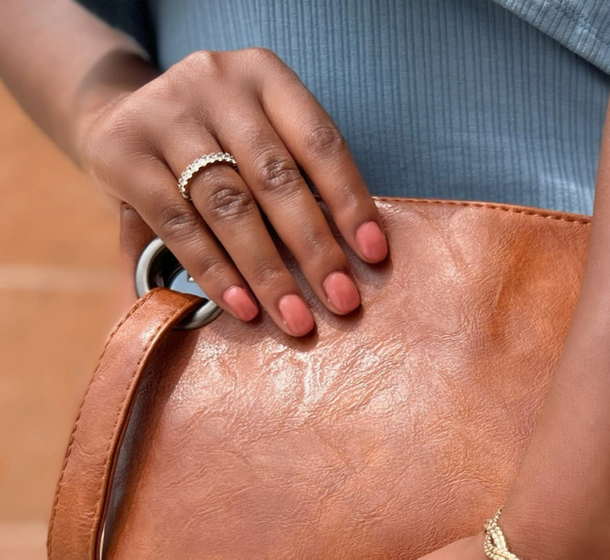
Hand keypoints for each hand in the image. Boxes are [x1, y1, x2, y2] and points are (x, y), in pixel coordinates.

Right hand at [77, 47, 387, 336]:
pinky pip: (179, 226)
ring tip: (296, 319)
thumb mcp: (261, 140)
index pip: (320, 143)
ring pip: (229, 207)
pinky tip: (244, 308)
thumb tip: (352, 261)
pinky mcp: (120, 152)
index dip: (350, 202)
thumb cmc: (219, 145)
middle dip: (315, 249)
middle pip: (275, 178)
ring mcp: (164, 113)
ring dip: (268, 272)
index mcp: (264, 75)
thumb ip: (298, 182)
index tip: (374, 256)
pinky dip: (216, 273)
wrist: (121, 116)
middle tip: (342, 302)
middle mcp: (215, 83)